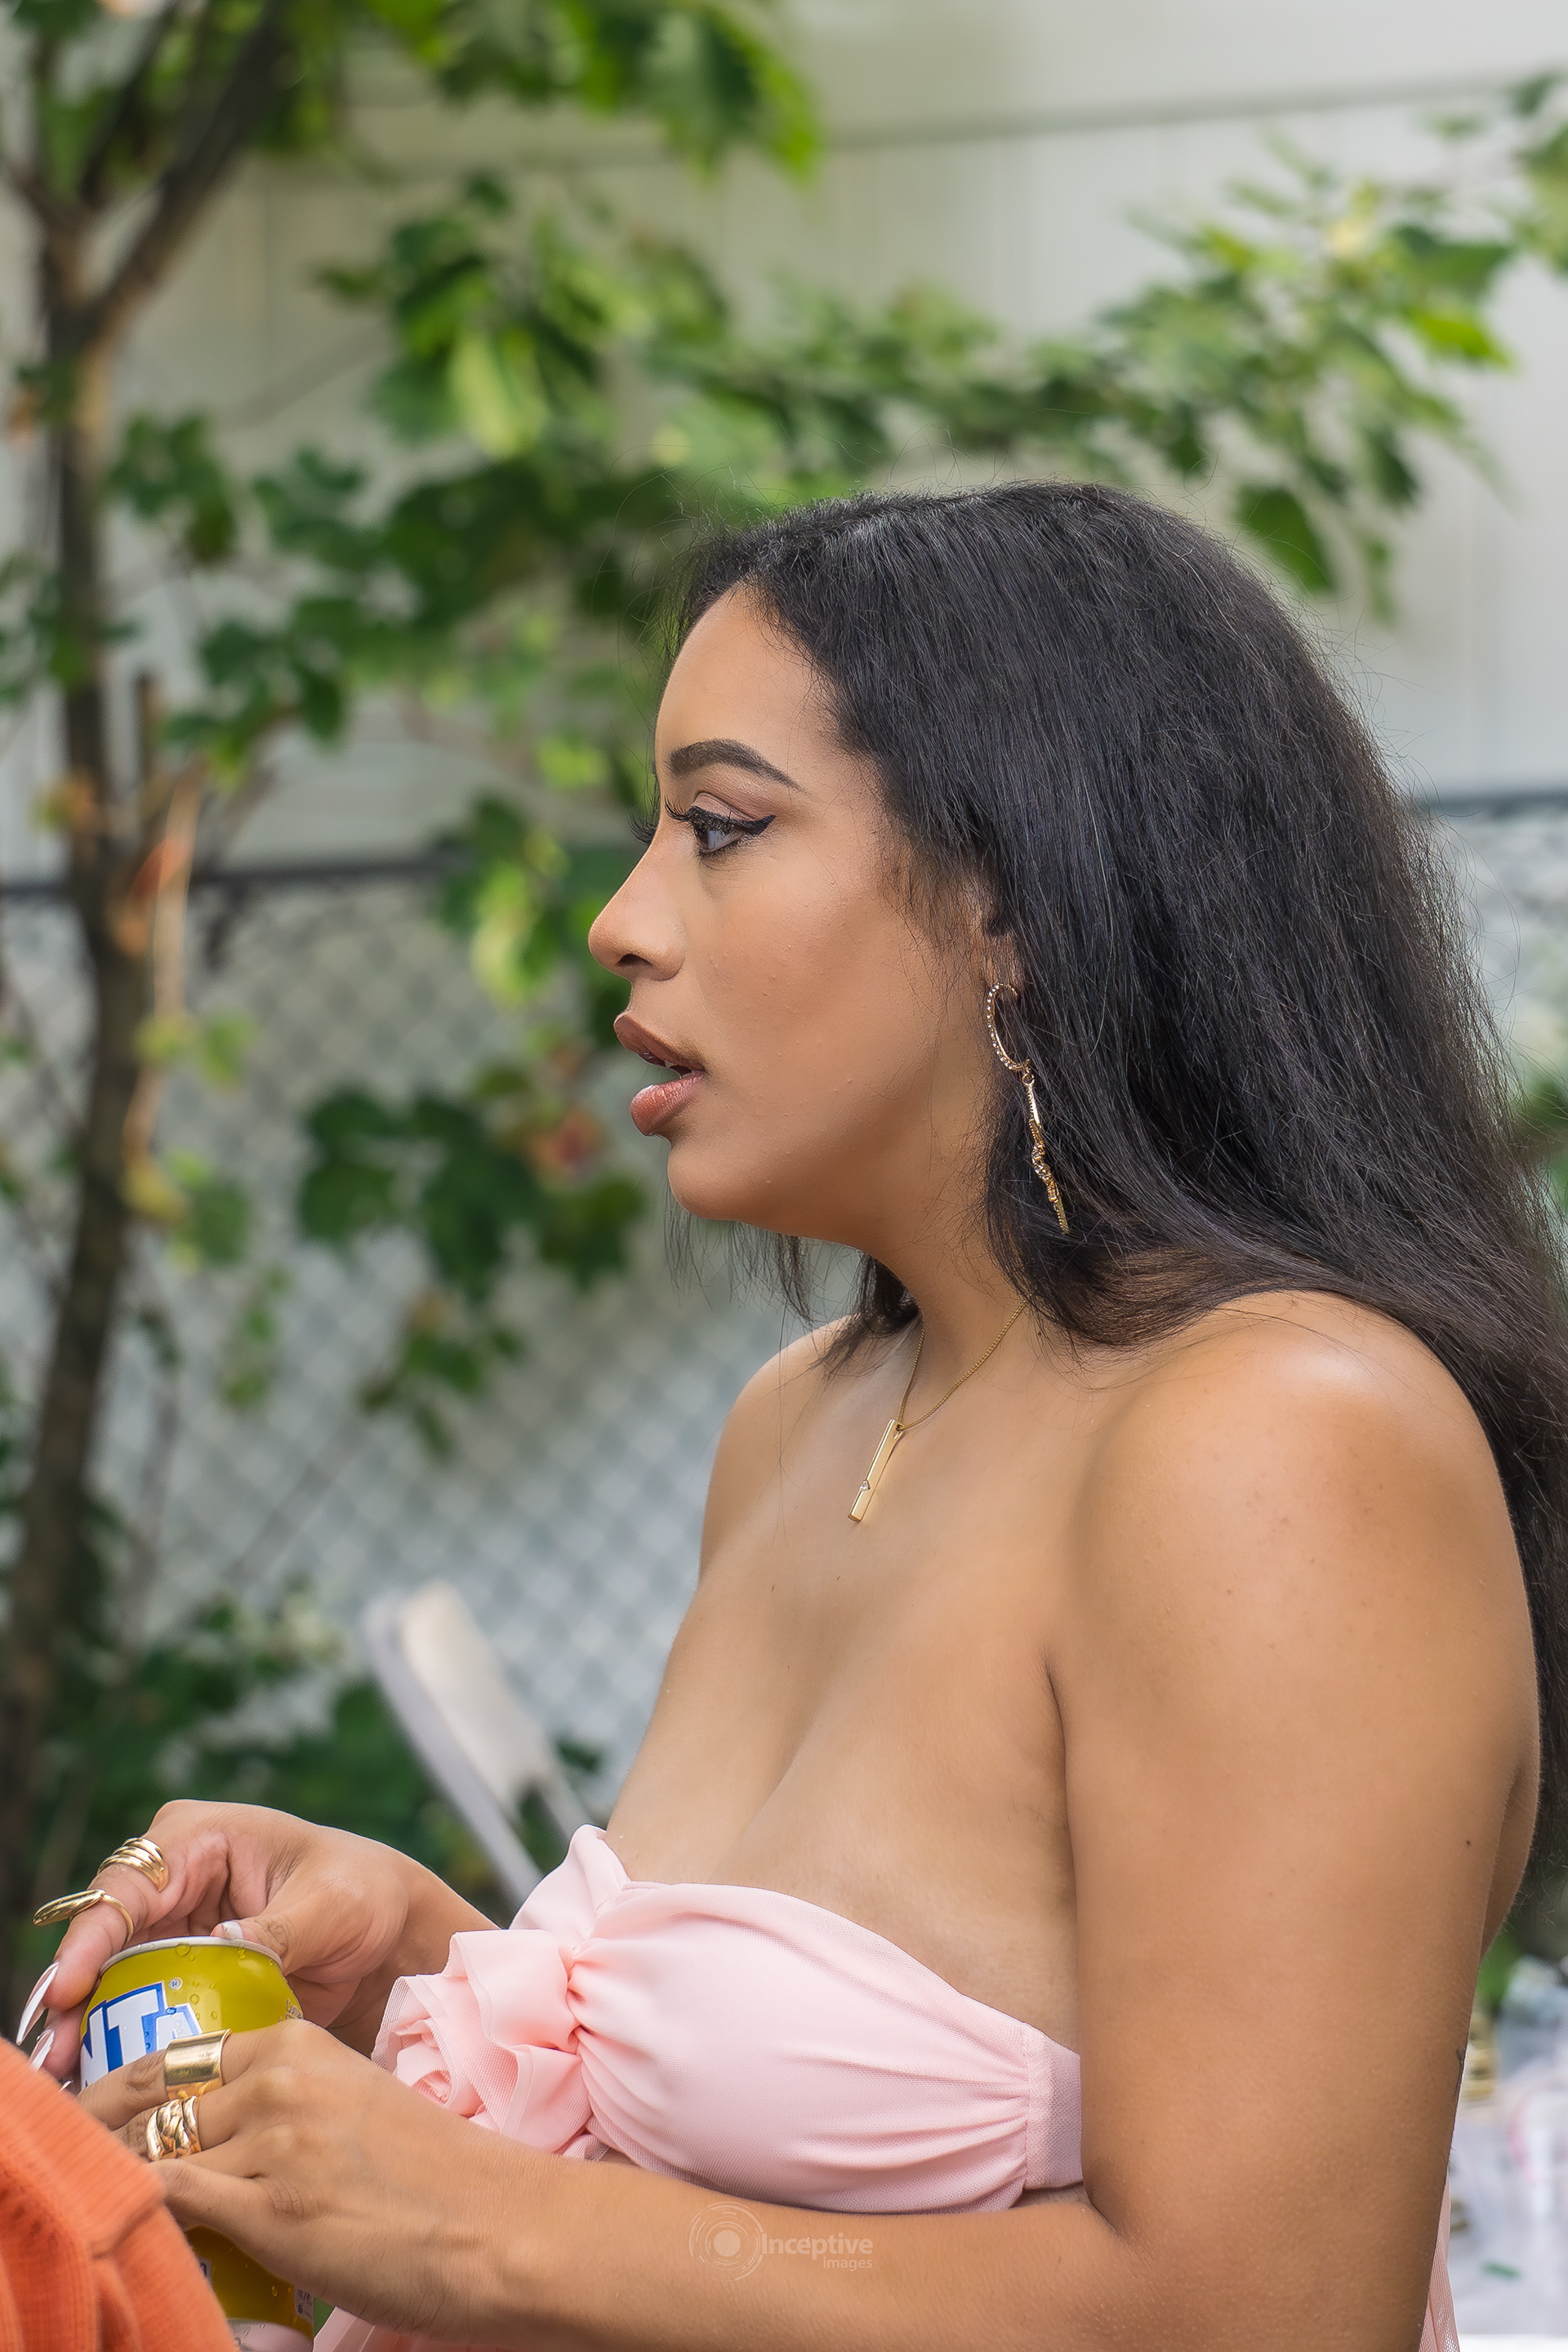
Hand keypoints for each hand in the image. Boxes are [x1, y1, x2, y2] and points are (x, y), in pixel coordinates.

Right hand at [26, 1800, 487, 2083]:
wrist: (388, 1930)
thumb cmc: (363, 1892)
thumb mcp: (330, 1904)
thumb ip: (277, 1927)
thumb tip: (227, 1943)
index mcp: (200, 1838)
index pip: (129, 1884)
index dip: (92, 1937)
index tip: (71, 1990)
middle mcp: (173, 1879)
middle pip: (103, 1937)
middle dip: (75, 1996)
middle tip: (54, 2057)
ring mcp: (173, 1928)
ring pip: (110, 1978)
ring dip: (86, 2028)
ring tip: (68, 2082)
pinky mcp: (182, 1974)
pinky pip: (139, 2006)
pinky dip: (120, 2042)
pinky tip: (103, 2084)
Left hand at [79, 2021, 525, 2336]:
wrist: (498, 2226)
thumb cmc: (432, 2178)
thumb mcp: (348, 2108)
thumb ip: (280, 2105)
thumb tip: (205, 2141)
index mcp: (298, 2044)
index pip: (173, 2058)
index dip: (116, 2094)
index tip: (86, 2121)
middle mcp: (279, 2080)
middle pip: (149, 2103)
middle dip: (94, 2135)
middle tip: (62, 2165)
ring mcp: (276, 2141)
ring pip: (149, 2154)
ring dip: (112, 2183)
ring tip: (91, 2211)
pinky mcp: (274, 2209)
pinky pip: (169, 2203)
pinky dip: (137, 2218)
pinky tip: (125, 2236)